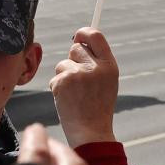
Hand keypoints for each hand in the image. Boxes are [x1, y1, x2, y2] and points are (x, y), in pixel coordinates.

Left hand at [50, 27, 118, 146]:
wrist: (91, 132)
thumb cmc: (97, 107)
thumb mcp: (106, 82)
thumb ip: (96, 62)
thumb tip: (79, 41)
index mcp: (109, 65)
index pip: (95, 35)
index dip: (84, 32)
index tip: (77, 36)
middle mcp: (95, 67)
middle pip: (75, 48)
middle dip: (73, 60)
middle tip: (79, 80)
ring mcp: (78, 74)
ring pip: (62, 64)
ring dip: (64, 76)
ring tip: (75, 94)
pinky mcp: (63, 82)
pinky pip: (55, 78)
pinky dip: (58, 88)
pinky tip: (67, 100)